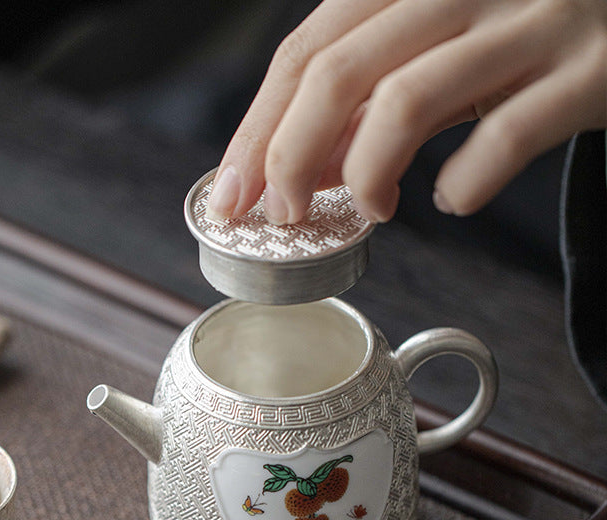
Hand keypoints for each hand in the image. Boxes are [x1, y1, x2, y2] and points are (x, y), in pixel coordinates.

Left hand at [206, 0, 606, 223]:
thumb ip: (366, 101)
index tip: (232, 194)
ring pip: (406, 100)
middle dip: (288, 159)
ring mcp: (530, 19)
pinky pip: (505, 136)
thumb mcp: (433, 51)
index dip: (257, 130)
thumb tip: (298, 167)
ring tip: (371, 209)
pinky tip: (452, 198)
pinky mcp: (589, 69)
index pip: (304, 51)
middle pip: (336, 73)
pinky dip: (463, 183)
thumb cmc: (525, 28)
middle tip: (284, 217)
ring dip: (365, 175)